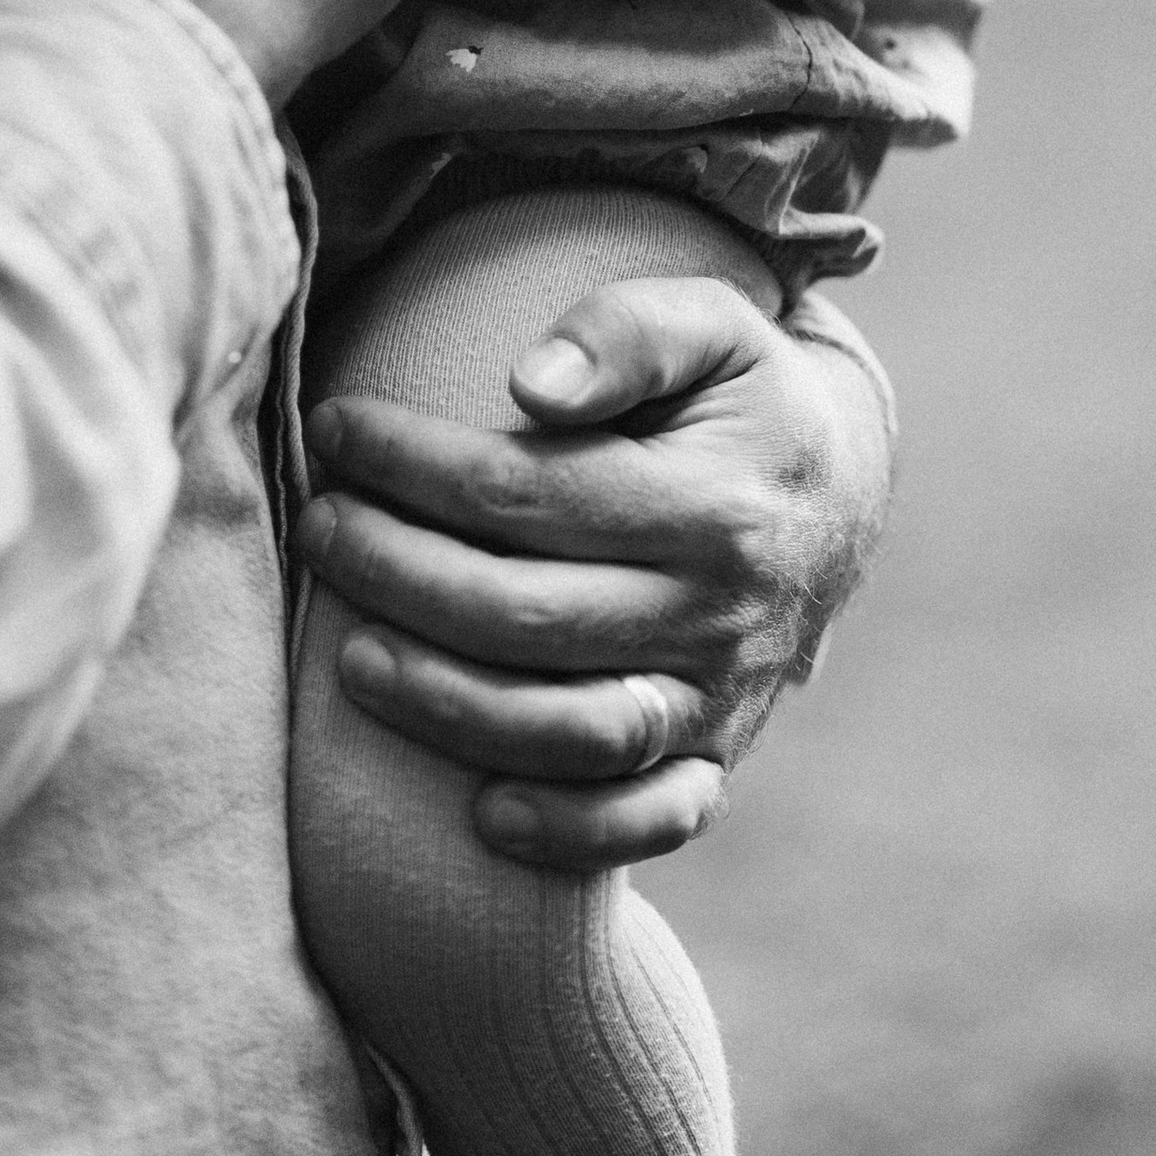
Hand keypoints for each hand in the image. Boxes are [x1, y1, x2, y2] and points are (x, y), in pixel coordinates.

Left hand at [295, 273, 893, 868]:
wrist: (838, 494)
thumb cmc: (739, 393)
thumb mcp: (711, 323)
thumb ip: (626, 332)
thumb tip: (532, 385)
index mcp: (715, 502)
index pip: (527, 493)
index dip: (411, 463)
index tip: (333, 428)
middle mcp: (722, 614)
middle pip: (528, 616)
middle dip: (398, 574)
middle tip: (317, 529)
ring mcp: (723, 700)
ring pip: (573, 732)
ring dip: (450, 706)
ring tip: (350, 658)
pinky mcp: (717, 759)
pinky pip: (648, 821)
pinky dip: (570, 832)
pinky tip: (482, 818)